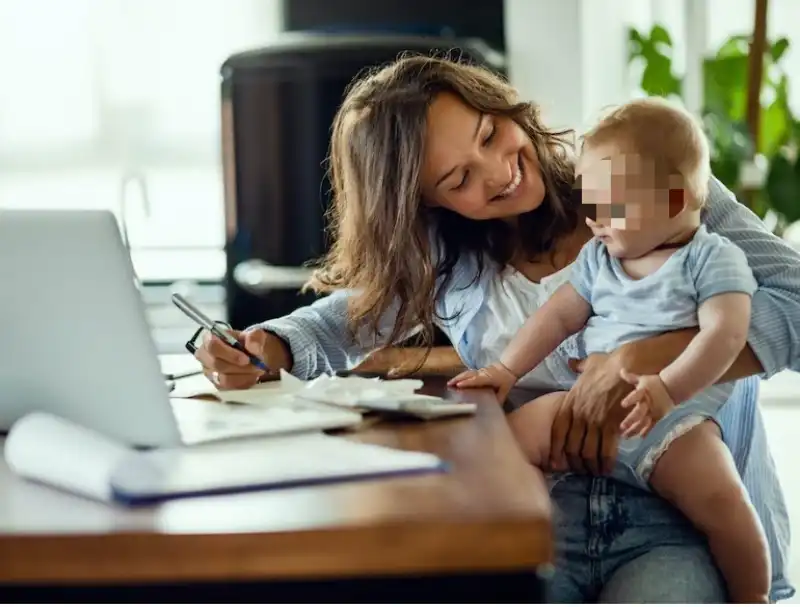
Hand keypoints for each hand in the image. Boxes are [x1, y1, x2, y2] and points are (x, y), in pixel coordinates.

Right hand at [194, 328, 291, 389]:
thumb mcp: (256, 335)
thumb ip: (255, 337)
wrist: (253, 356)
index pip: (212, 346)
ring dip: (244, 375)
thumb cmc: (249, 343)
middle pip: (217, 364)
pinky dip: (244, 383)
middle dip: (240, 367)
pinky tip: (252, 377)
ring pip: (223, 379)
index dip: (229, 353)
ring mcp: (209, 372)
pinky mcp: (217, 384)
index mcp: (210, 338)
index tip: (246, 359)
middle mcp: (205, 356)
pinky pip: (229, 388)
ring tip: (256, 370)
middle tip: (256, 365)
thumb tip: (253, 346)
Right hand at [448, 362, 517, 403]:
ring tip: (450, 383)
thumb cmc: (506, 380)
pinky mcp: (478, 371)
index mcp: (488, 378)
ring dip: (458, 377)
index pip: (475, 380)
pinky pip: (468, 373)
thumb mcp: (505, 391)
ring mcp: (479, 371)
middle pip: (468, 375)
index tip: (458, 386)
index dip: (467, 382)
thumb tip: (495, 409)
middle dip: (457, 379)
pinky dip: (461, 376)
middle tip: (448, 385)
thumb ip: (499, 399)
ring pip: (467, 373)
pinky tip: (457, 381)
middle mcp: (481, 373)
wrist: (508, 367)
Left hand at [548, 352, 633, 475]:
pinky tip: (607, 469)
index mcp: (570, 402)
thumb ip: (578, 367)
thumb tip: (571, 362)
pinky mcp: (611, 425)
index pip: (557, 431)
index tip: (556, 462)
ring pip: (587, 451)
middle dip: (575, 462)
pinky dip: (606, 462)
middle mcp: (579, 414)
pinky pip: (606, 450)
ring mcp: (594, 420)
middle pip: (571, 446)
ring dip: (591, 466)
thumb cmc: (608, 364)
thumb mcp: (588, 364)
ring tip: (595, 472)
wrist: (628, 365)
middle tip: (580, 471)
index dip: (556, 449)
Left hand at [618, 370, 675, 437]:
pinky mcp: (660, 417)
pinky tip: (640, 437)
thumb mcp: (643, 379)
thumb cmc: (654, 383)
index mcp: (643, 391)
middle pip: (639, 412)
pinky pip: (653, 426)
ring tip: (626, 436)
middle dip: (630, 420)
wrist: (672, 387)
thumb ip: (631, 377)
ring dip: (635, 429)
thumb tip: (621, 370)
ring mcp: (655, 411)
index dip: (630, 400)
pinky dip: (647, 432)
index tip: (622, 404)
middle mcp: (648, 402)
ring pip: (644, 422)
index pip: (636, 395)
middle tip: (622, 427)